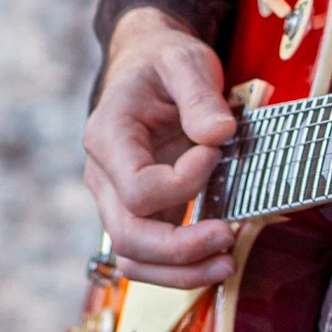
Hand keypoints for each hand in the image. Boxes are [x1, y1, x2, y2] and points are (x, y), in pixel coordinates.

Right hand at [82, 8, 239, 289]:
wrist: (147, 62)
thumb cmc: (162, 60)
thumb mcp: (184, 59)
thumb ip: (198, 94)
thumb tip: (218, 136)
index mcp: (108, 137)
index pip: (139, 189)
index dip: (184, 183)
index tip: (216, 153)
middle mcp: (104, 176)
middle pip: (129, 237)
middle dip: (180, 250)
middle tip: (228, 236)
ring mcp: (118, 198)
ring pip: (134, 258)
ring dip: (180, 272)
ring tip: (226, 264)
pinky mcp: (140, 210)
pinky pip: (151, 254)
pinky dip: (181, 265)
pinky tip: (217, 257)